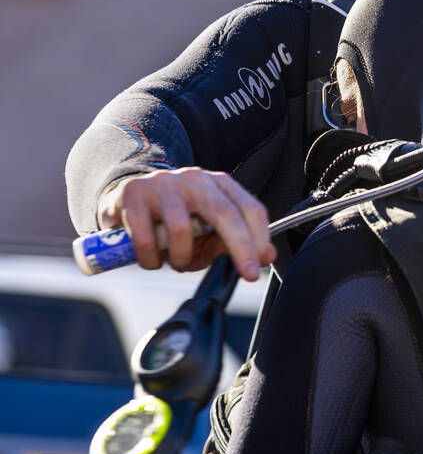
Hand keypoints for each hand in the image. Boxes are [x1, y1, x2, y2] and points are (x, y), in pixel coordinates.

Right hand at [97, 168, 275, 280]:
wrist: (125, 198)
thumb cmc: (171, 219)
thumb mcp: (204, 232)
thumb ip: (229, 242)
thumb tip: (265, 257)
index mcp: (218, 185)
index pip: (249, 207)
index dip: (260, 237)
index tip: (260, 265)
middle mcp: (195, 179)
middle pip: (224, 212)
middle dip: (241, 247)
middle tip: (248, 274)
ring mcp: (164, 183)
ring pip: (182, 228)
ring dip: (181, 257)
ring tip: (174, 262)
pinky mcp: (134, 194)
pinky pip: (145, 237)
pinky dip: (150, 258)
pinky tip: (151, 259)